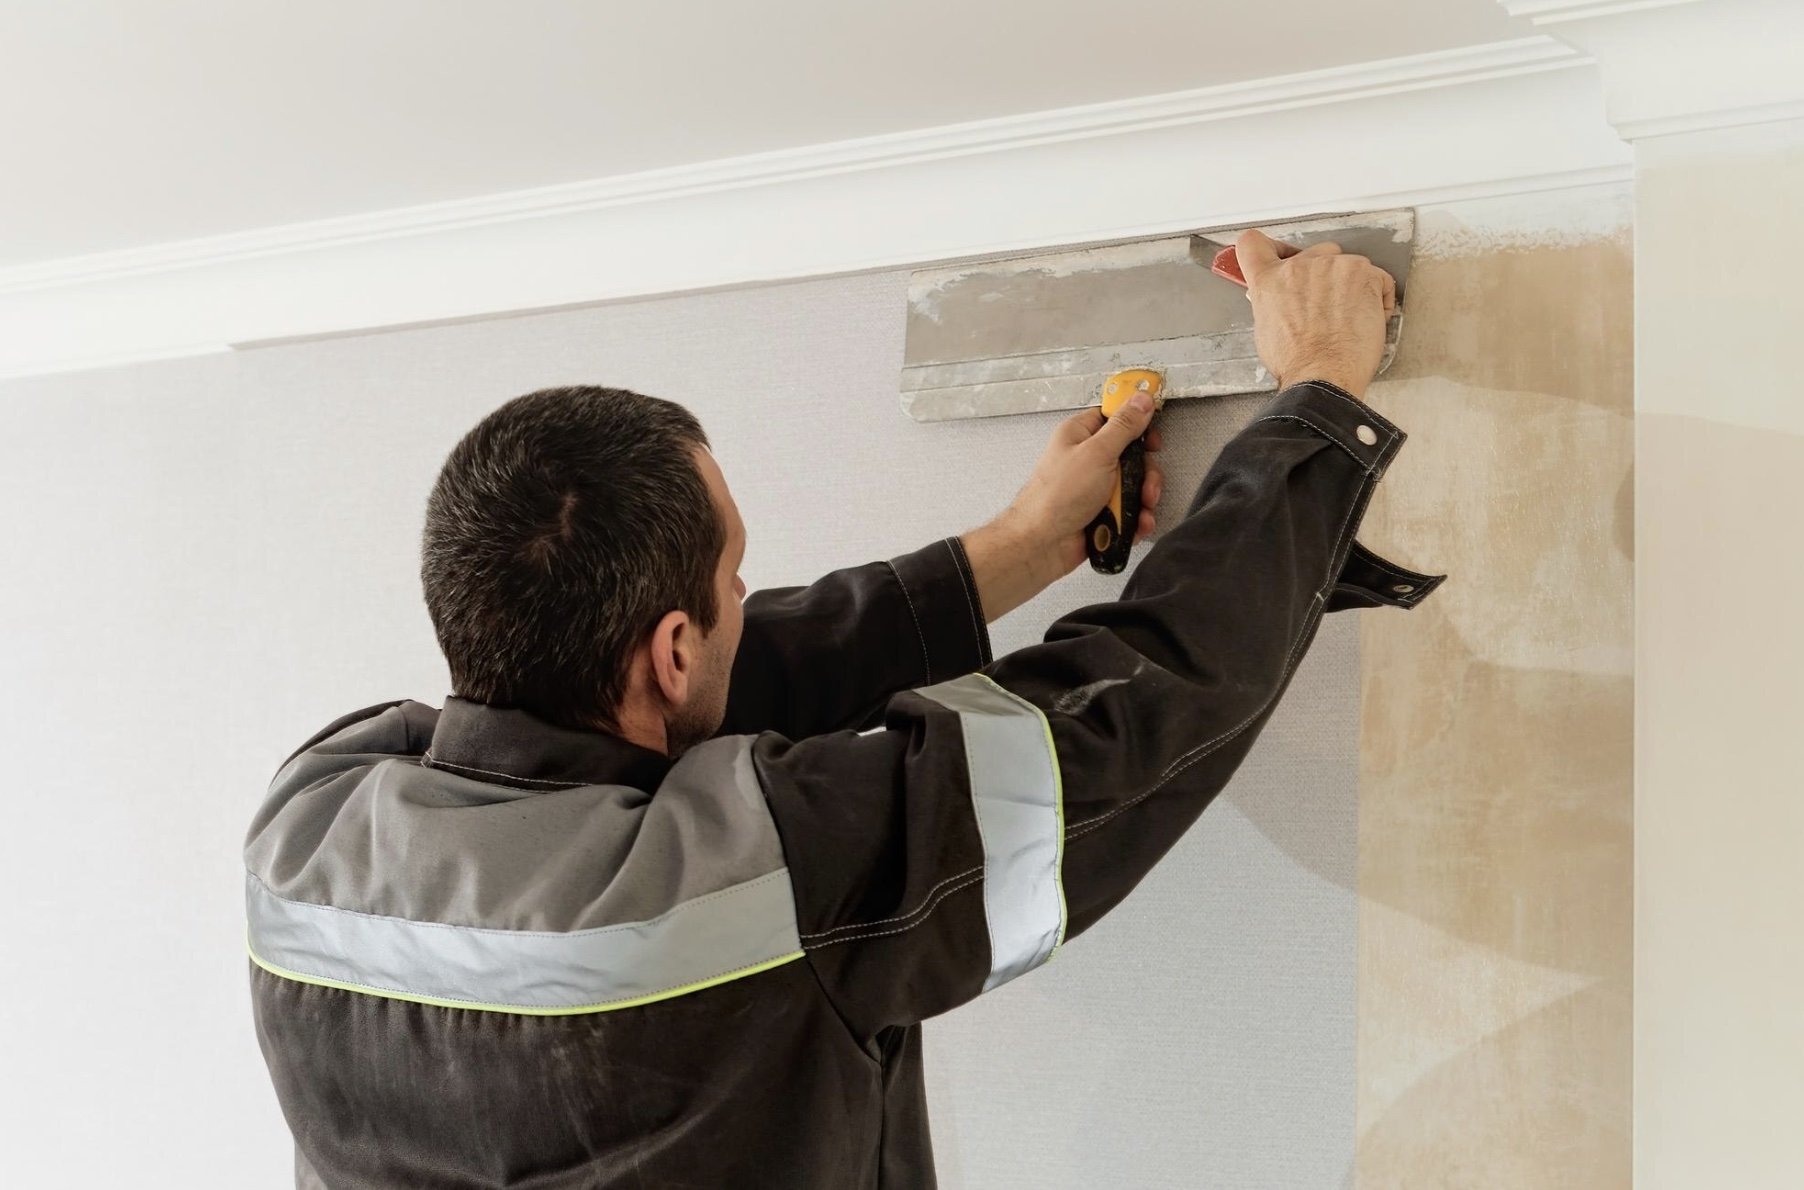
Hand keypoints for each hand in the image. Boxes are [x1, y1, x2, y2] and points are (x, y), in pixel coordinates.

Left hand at [961, 389, 1166, 621]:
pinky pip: (1128, 511)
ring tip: (1141, 513)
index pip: (1116, 418)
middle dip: (1146, 475)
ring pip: (1133, 487)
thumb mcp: (1097, 453)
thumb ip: (1123, 426)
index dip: (1138, 427)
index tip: (1153, 441)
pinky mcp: (1100, 513)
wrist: (1042, 544)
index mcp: (1081, 435)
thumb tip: (1141, 399)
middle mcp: (1088, 459)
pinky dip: (1135, 520)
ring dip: (1143, 501)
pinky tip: (1136, 527)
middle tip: (1146, 487)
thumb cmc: (1059, 495)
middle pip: (1132, 457)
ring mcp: (1095, 488)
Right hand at [1236, 228, 1394, 398]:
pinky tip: (1367, 318)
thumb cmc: (1297, 362)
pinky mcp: (1363, 274)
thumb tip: (1282, 299)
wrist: (1323, 376)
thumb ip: (1273, 302)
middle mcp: (1298, 267)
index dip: (1269, 248)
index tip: (1279, 255)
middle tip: (1326, 303)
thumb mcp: (1266, 331)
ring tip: (1347, 318)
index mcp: (1269, 281)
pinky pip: (1377, 277)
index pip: (1253, 244)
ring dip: (1350, 285)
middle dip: (1322, 274)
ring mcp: (1332, 267)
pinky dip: (1377, 295)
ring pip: (1346, 265)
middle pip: (1313, 253)